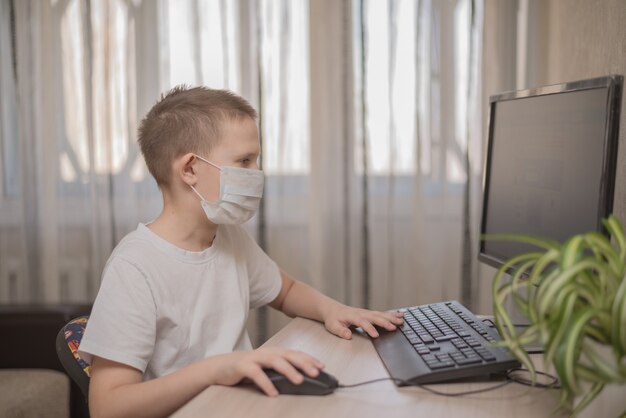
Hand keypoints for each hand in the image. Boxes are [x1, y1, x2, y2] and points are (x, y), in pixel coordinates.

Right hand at [208, 347, 323, 396]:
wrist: (220, 367)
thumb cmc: (246, 369)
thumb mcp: (266, 369)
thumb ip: (280, 371)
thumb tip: (301, 379)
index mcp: (274, 352)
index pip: (295, 354)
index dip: (309, 359)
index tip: (322, 366)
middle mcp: (267, 352)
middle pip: (289, 355)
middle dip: (304, 363)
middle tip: (317, 372)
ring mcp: (255, 357)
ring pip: (275, 361)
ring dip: (289, 370)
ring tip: (299, 381)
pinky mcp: (243, 365)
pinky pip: (256, 374)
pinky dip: (266, 383)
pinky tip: (273, 393)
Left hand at [324, 305, 404, 338]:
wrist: (333, 310)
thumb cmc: (333, 319)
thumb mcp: (332, 326)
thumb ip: (340, 331)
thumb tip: (348, 335)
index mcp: (353, 316)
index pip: (362, 322)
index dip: (369, 329)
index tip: (376, 335)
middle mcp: (361, 313)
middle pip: (375, 317)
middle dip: (385, 322)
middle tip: (394, 327)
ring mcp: (366, 312)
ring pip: (380, 314)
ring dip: (391, 317)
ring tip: (401, 321)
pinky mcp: (370, 314)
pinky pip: (382, 314)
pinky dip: (391, 314)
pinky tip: (400, 315)